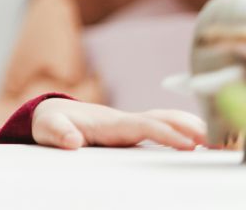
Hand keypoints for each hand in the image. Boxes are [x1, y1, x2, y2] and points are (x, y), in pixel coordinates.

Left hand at [31, 97, 208, 150]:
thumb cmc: (50, 121)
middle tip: (210, 138)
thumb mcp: (48, 128)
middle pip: (159, 119)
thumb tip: (72, 140)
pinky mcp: (129, 130)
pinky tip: (195, 138)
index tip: (186, 143)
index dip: (164, 133)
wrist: (50, 114)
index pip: (142, 125)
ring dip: (186, 126)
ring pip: (162, 120)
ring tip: (210, 138)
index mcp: (107, 122)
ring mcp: (127, 124)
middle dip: (184, 126)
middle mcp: (122, 121)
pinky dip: (179, 129)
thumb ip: (58, 133)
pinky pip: (159, 126)